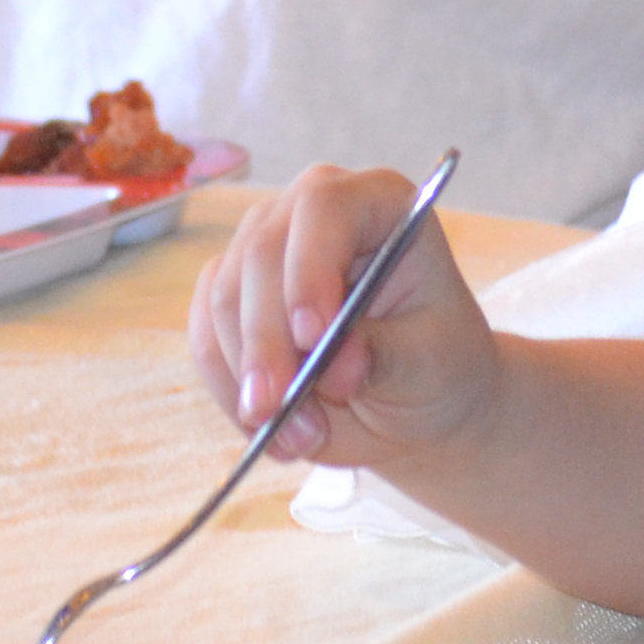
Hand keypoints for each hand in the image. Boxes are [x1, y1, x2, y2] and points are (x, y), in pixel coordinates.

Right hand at [188, 167, 496, 471]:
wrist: (412, 400)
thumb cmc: (436, 365)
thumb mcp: (430, 364)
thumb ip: (385, 357)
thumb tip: (338, 364)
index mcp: (377, 204)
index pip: (324, 208)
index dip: (309, 268)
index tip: (311, 337)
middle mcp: (312, 213)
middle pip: (261, 255)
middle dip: (266, 342)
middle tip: (278, 411)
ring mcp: (265, 248)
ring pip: (224, 299)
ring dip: (251, 379)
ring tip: (301, 438)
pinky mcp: (233, 295)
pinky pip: (206, 337)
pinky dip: (230, 390)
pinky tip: (270, 429)